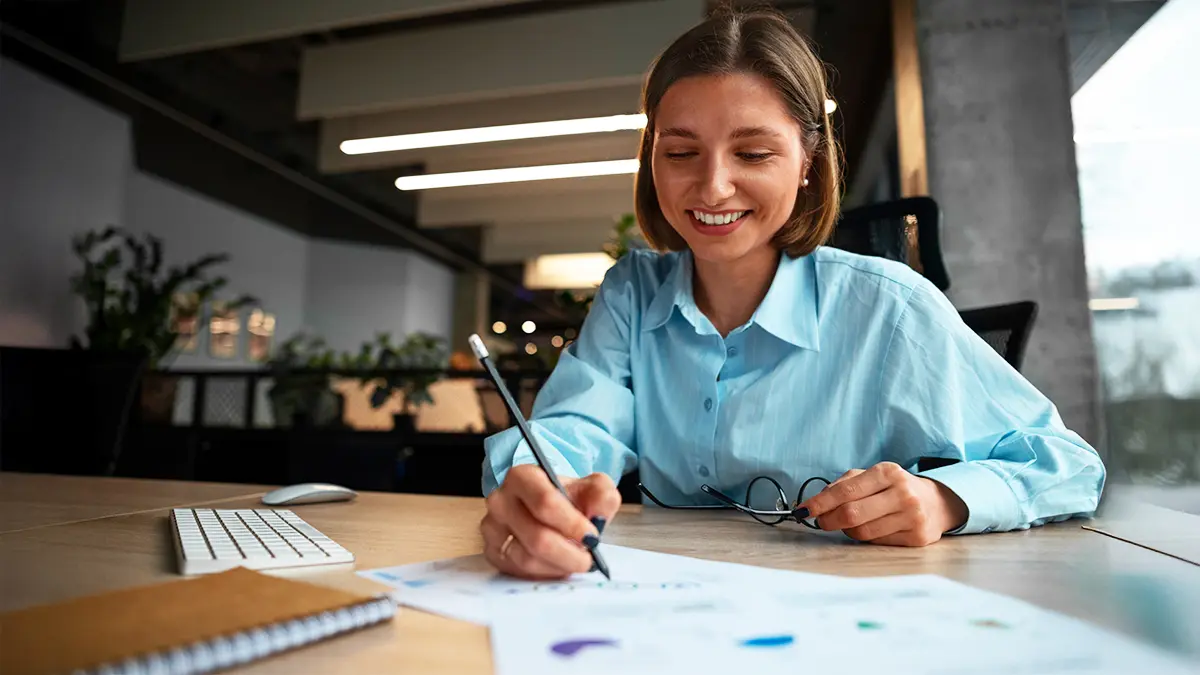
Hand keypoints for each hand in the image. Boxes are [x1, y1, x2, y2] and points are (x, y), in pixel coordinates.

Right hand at [481, 465, 620, 578]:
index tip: (592, 537)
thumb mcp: (591, 488)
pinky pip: (519, 572)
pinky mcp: (492, 552)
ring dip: (558, 566)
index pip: (545, 503)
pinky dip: (545, 573)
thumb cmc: (567, 498)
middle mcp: (500, 501)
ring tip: (576, 562)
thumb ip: (602, 495)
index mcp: (522, 477)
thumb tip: (599, 515)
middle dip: (569, 554)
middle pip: (537, 537)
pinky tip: (558, 566)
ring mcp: (492, 528)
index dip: (572, 524)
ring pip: (527, 559)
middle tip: (589, 559)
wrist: (548, 509)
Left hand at [799, 462, 967, 545]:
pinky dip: (866, 537)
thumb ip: (844, 485)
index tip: (803, 510)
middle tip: (821, 521)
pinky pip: (877, 543)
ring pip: (862, 532)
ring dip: (847, 530)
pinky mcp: (916, 538)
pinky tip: (871, 528)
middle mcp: (902, 493)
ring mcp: (912, 517)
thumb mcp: (872, 476)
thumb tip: (817, 502)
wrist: (936, 503)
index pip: (846, 491)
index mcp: (888, 472)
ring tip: (850, 523)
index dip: (820, 503)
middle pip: (852, 514)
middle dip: (829, 520)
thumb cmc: (895, 488)